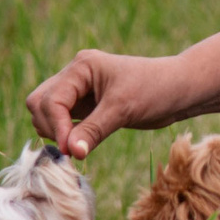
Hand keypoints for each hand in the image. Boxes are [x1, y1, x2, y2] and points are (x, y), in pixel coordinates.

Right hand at [26, 51, 190, 157]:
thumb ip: (93, 130)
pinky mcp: (87, 105)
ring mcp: (80, 90)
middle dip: (51, 127)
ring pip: (47, 112)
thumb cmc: (155, 90)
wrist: (179, 90)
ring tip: (79, 147)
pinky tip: (82, 144)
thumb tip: (71, 153)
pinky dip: (66, 134)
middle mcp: (76, 75)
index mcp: (82, 67)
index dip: (57, 126)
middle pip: (40, 103)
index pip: (52, 99)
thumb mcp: (123, 110)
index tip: (71, 150)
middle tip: (72, 148)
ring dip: (56, 132)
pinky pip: (63, 120)